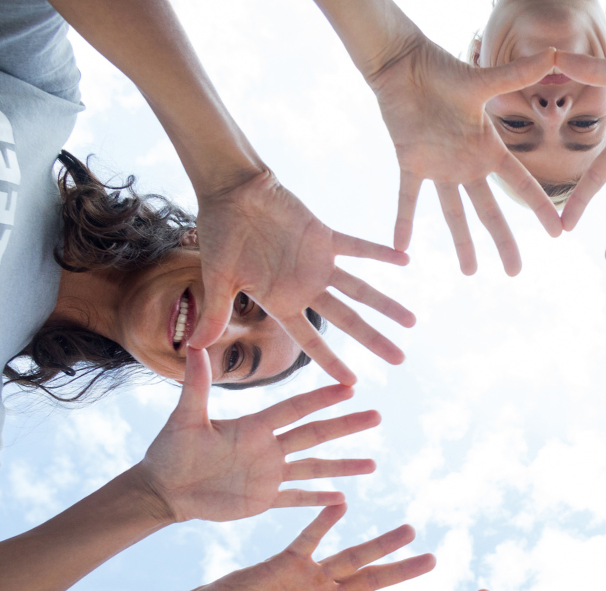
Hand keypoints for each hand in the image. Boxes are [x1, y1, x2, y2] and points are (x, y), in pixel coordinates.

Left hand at [133, 348, 379, 522]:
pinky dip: (318, 501)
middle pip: (314, 434)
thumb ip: (195, 386)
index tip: (349, 387)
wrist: (163, 489)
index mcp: (253, 426)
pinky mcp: (263, 499)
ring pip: (314, 468)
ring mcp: (269, 474)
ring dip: (343, 466)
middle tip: (376, 416)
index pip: (294, 409)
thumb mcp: (184, 418)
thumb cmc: (169, 451)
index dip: (321, 399)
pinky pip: (296, 499)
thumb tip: (195, 346)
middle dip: (346, 426)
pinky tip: (342, 499)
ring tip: (372, 464)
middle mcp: (268, 447)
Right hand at [182, 504, 432, 590]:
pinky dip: (324, 522)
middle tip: (436, 557)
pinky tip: (345, 504)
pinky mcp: (283, 561)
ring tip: (410, 529)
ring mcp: (306, 578)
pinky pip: (309, 538)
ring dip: (380, 544)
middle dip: (403, 570)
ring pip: (351, 557)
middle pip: (372, 582)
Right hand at [188, 169, 414, 385]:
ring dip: (385, 304)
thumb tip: (193, 348)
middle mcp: (304, 288)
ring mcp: (317, 263)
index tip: (353, 383)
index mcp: (280, 302)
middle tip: (400, 360)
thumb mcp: (216, 278)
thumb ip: (214, 312)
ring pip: (359, 289)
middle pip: (346, 321)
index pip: (310, 339)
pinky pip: (358, 247)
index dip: (331, 360)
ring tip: (412, 322)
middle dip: (373, 340)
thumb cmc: (220, 234)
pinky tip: (405, 261)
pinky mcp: (324, 236)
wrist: (230, 192)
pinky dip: (380, 252)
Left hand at [366, 38, 563, 275]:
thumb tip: (557, 55)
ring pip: (453, 212)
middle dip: (503, 241)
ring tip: (469, 273)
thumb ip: (517, 74)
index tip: (558, 233)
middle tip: (515, 272)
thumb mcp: (483, 80)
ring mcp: (439, 166)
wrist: (403, 65)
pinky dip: (403, 221)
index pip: (520, 183)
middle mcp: (467, 163)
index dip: (539, 208)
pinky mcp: (410, 162)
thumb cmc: (442, 69)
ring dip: (461, 242)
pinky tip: (402, 248)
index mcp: (488, 147)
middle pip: (489, 209)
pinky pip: (407, 198)